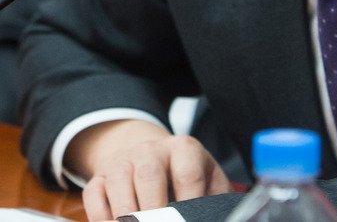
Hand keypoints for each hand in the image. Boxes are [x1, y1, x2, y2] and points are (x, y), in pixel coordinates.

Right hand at [66, 120, 231, 220]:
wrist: (153, 156)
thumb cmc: (186, 178)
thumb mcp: (207, 182)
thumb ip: (212, 202)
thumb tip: (215, 216)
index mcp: (184, 149)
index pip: (187, 174)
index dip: (189, 202)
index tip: (186, 220)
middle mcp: (151, 150)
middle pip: (149, 176)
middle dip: (153, 212)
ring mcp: (123, 160)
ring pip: (119, 182)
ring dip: (126, 216)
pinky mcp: (100, 175)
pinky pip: (94, 194)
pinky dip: (101, 216)